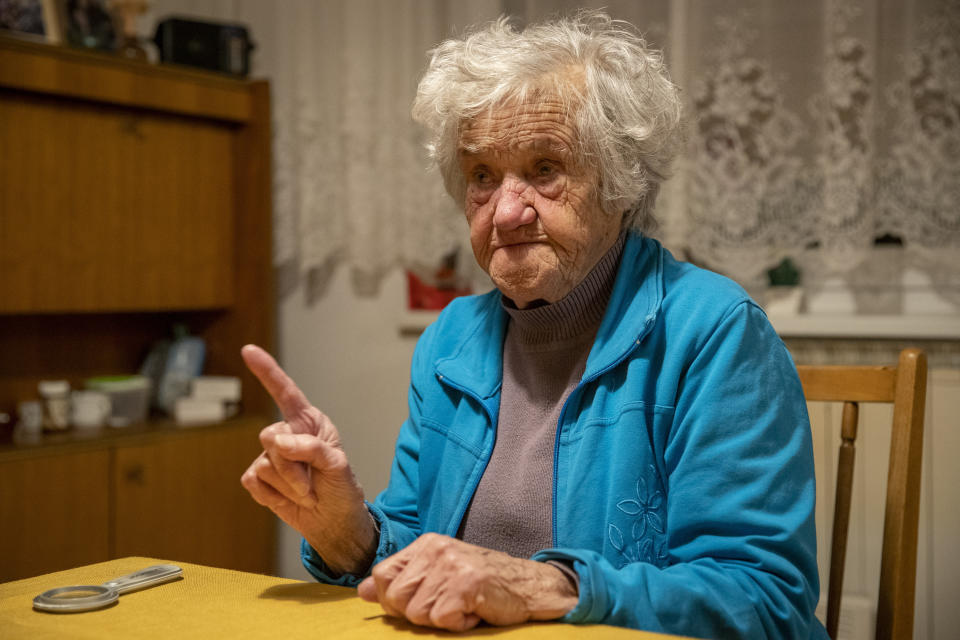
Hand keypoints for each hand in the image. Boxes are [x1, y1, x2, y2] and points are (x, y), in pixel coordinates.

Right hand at [240, 344, 376, 573]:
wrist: (333, 522)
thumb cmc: (342, 489)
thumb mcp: (338, 466)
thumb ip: (311, 448)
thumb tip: (278, 442)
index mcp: (309, 422)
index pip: (285, 392)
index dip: (267, 371)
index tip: (249, 351)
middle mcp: (287, 434)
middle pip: (270, 438)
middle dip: (292, 466)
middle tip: (312, 484)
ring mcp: (270, 456)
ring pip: (264, 464)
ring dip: (288, 485)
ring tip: (306, 492)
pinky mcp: (258, 478)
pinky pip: (254, 482)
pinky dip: (272, 495)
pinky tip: (287, 498)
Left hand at [357, 534, 577, 630]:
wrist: (528, 586)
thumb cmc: (482, 584)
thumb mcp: (437, 576)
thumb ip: (401, 582)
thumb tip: (363, 592)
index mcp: (426, 544)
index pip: (382, 576)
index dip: (393, 599)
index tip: (421, 602)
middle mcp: (436, 549)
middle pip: (396, 598)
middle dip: (419, 613)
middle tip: (448, 605)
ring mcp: (452, 564)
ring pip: (417, 613)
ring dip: (441, 620)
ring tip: (463, 607)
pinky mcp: (467, 583)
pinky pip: (441, 619)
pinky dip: (458, 625)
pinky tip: (474, 612)